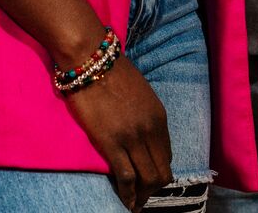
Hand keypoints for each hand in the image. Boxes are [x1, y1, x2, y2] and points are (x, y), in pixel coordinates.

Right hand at [63, 56, 171, 210]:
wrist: (90, 58)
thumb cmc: (110, 70)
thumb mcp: (139, 93)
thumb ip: (144, 115)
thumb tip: (141, 133)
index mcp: (159, 117)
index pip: (167, 155)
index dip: (159, 170)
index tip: (150, 179)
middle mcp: (151, 130)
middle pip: (162, 171)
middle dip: (155, 189)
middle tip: (144, 198)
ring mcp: (133, 138)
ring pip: (148, 178)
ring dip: (144, 196)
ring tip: (136, 205)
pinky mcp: (112, 143)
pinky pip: (127, 177)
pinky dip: (129, 195)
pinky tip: (127, 203)